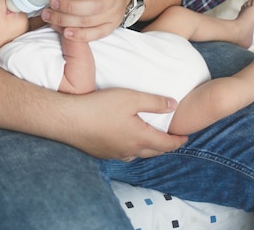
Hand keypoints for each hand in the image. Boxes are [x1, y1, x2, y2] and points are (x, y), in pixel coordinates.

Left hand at [42, 0, 129, 41]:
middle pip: (94, 8)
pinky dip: (79, 36)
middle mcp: (114, 1)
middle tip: (52, 2)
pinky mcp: (109, 28)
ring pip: (90, 22)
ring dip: (67, 21)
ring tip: (48, 16)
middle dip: (70, 7)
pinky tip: (64, 32)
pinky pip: (95, 35)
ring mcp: (113, 16)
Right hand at [56, 88, 186, 158]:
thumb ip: (155, 102)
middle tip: (171, 140)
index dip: (178, 140)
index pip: (166, 144)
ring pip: (137, 155)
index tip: (185, 137)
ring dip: (148, 149)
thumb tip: (174, 105)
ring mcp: (114, 154)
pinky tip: (125, 142)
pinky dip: (131, 149)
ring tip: (150, 141)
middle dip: (165, 147)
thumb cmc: (100, 106)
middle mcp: (129, 150)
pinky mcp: (100, 153)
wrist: (68, 120)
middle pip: (154, 152)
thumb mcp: (131, 98)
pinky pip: (122, 154)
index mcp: (140, 138)